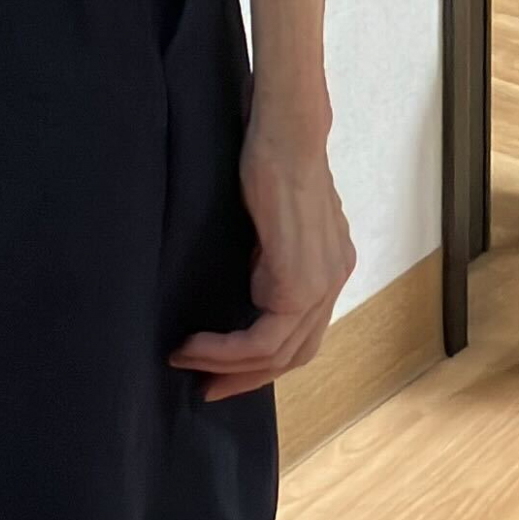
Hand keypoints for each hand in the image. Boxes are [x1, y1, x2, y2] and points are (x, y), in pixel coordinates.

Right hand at [170, 117, 356, 399]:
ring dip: (226, 366)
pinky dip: (226, 350)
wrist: (286, 132)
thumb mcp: (272, 218)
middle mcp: (333, 279)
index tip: (217, 368)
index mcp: (330, 265)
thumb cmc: (272, 158)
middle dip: (244, 378)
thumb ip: (268, 254)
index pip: (302, 333)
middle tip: (203, 387)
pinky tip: (194, 345)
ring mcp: (321, 283)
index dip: (261, 360)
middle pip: (294, 355)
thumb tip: (242, 281)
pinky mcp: (299, 282)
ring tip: (185, 361)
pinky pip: (264, 339)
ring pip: (277, 354)